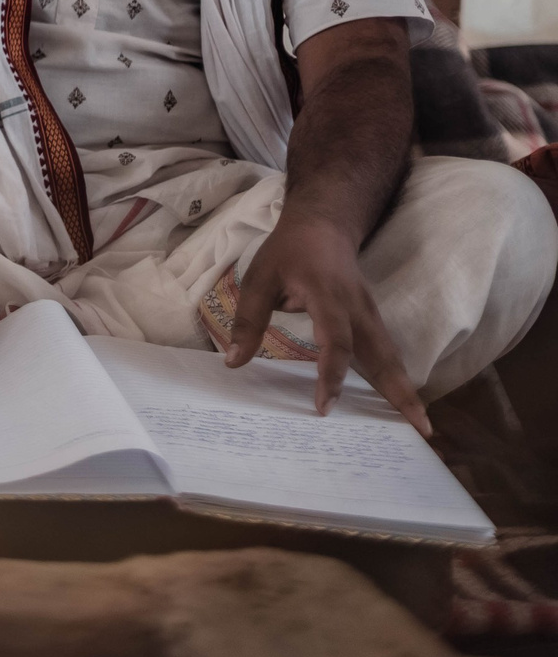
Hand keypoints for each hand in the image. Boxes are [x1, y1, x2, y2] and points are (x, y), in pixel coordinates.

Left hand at [227, 211, 428, 433]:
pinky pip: (387, 351)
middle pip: (383, 355)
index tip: (325, 407)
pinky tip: (401, 401)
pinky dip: (396, 377)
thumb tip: (234, 362)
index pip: (336, 343)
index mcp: (329, 297)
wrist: (322, 225)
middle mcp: (358, 309)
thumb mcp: (259, 278)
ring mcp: (371, 313)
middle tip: (421, 431)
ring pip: (392, 356)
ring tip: (421, 426)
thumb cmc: (288, 252)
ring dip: (406, 390)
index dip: (331, 375)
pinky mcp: (374, 318)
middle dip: (401, 393)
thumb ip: (248, 320)